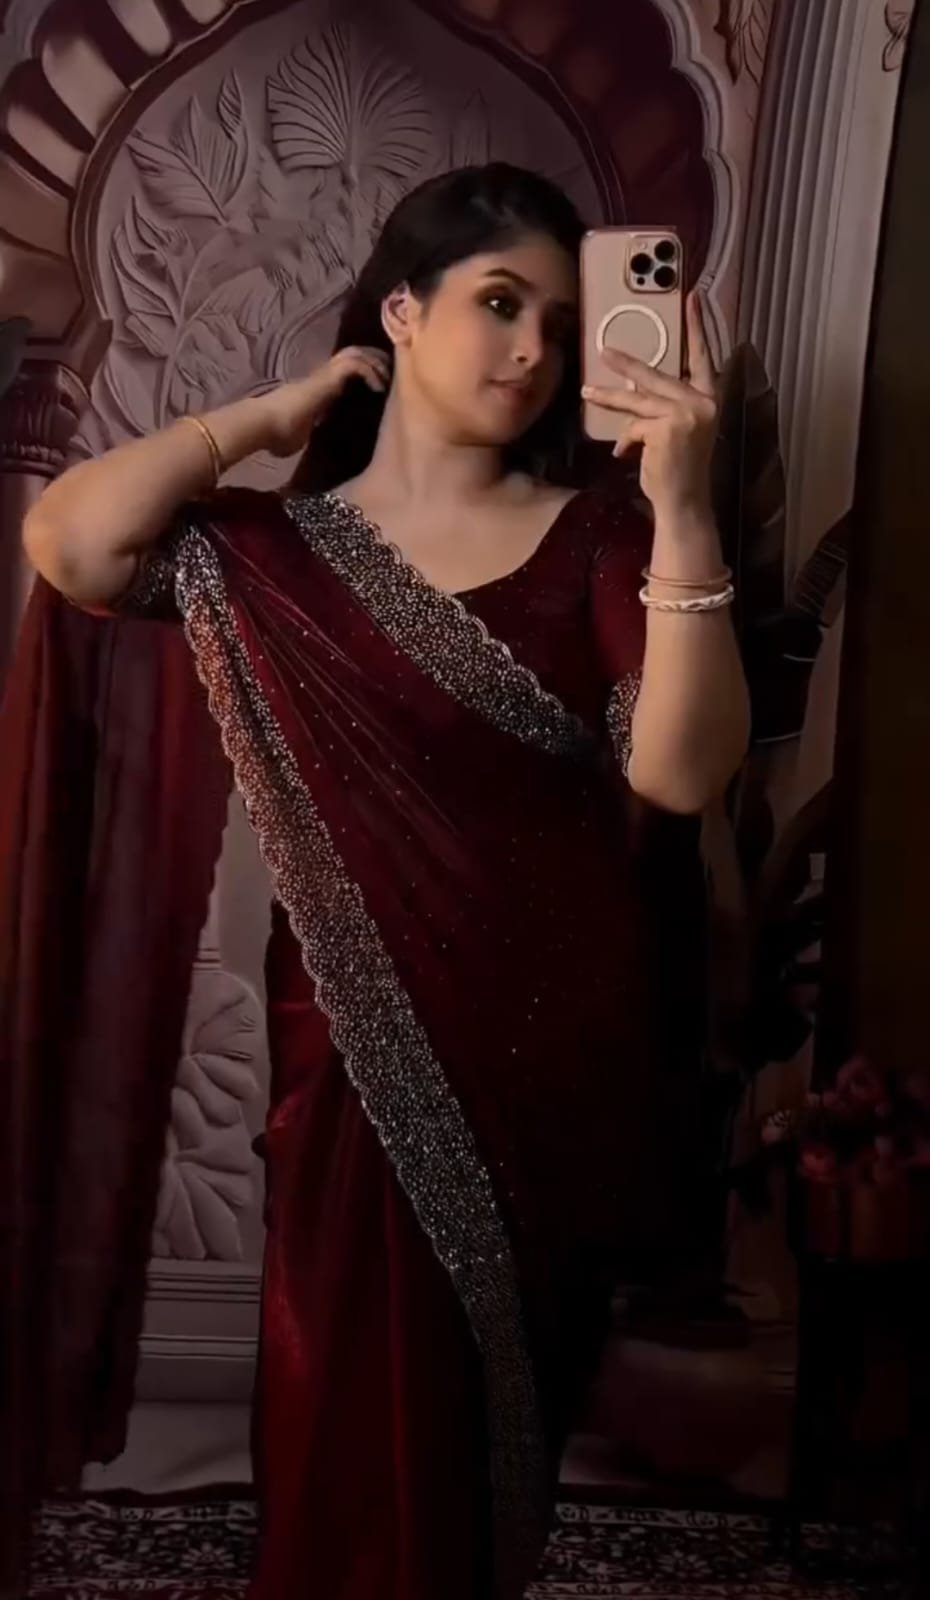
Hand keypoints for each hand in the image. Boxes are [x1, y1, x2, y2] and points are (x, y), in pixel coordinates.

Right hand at [259, 346, 391, 456]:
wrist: (265, 425)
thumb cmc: (277, 434)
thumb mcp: (299, 435)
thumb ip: (305, 433)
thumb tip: (296, 443)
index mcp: (317, 388)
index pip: (343, 370)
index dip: (361, 370)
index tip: (377, 383)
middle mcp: (321, 376)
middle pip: (352, 354)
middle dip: (373, 359)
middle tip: (389, 372)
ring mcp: (324, 374)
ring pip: (355, 353)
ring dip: (375, 363)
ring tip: (387, 377)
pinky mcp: (327, 377)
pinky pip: (355, 365)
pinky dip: (370, 371)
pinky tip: (378, 386)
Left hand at [581, 291, 717, 518]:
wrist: (684, 502)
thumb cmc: (678, 470)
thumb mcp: (674, 431)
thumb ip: (660, 406)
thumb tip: (630, 386)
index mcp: (710, 400)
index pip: (704, 358)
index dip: (698, 328)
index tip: (694, 297)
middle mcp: (703, 403)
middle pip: (657, 376)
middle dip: (628, 364)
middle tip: (605, 350)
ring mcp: (686, 414)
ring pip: (637, 400)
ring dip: (609, 398)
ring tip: (587, 393)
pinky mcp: (667, 427)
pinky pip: (633, 425)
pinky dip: (626, 440)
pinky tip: (626, 455)